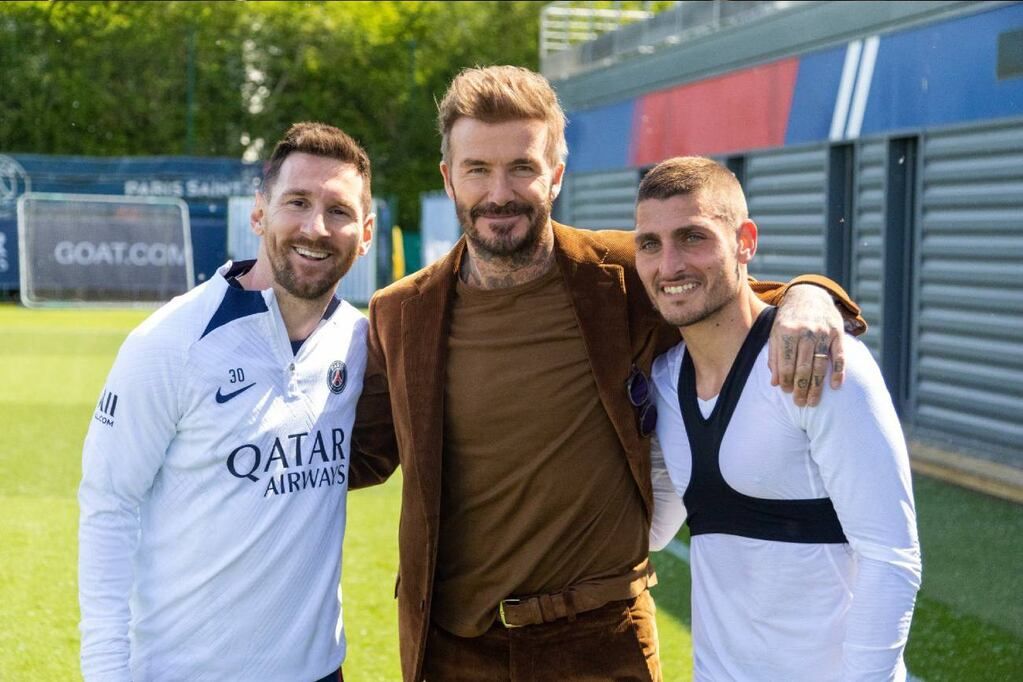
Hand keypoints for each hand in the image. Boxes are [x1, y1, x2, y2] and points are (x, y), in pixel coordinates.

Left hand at [768, 284, 845, 405]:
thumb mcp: (775, 333)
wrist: (808, 295)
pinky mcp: (838, 333)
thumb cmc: (788, 319)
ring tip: (813, 402)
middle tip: (800, 404)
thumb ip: (774, 356)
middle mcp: (805, 332)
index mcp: (786, 332)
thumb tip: (775, 383)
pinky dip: (838, 372)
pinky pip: (839, 356)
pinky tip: (835, 386)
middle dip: (801, 388)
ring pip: (820, 365)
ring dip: (816, 386)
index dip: (786, 381)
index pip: (786, 363)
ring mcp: (823, 333)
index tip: (787, 393)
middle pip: (803, 367)